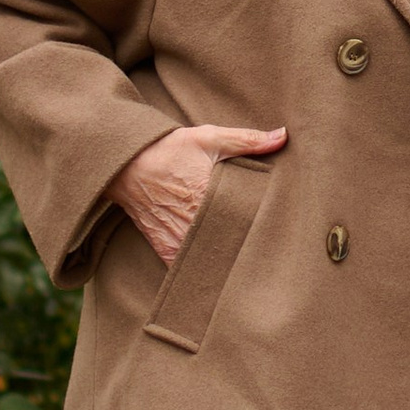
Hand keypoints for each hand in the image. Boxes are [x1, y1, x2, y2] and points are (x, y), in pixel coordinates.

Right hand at [108, 120, 286, 264]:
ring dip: (226, 259)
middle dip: (247, 245)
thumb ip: (247, 140)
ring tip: (246, 263)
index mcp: (210, 196)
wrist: (126, 165)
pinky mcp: (165, 248)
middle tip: (269, 249)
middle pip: (231, 242)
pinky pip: (185, 268)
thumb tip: (283, 136)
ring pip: (210, 258)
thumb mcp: (208, 137)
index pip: (247, 219)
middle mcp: (195, 222)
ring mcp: (179, 239)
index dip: (262, 224)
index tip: (276, 228)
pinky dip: (200, 269)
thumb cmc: (169, 150)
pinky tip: (216, 272)